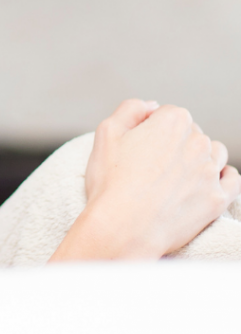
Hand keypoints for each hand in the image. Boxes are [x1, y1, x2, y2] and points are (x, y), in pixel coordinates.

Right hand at [50, 99, 240, 260]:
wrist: (123, 227)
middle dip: (175, 143)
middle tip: (151, 163)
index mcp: (172, 122)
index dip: (151, 128)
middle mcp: (197, 142)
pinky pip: (232, 180)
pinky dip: (221, 177)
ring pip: (214, 153)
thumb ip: (131, 109)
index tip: (138, 145)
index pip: (168, 114)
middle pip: (192, 133)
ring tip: (176, 174)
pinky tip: (205, 182)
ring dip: (199, 158)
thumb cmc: (111, 182)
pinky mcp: (217, 198)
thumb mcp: (107, 132)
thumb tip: (152, 106)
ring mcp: (210, 171)